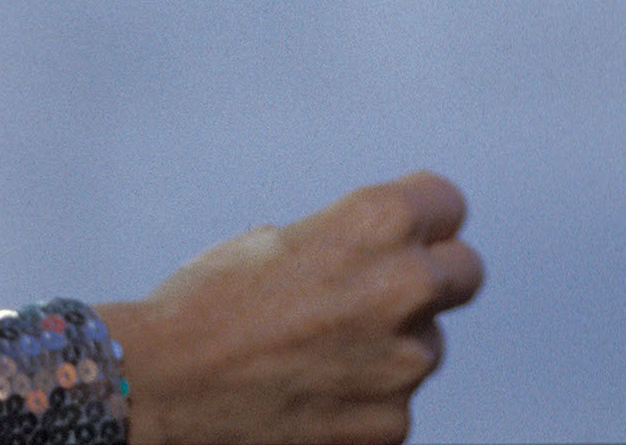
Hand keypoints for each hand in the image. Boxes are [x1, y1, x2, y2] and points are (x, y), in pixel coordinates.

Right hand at [98, 171, 483, 444]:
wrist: (161, 386)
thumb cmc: (207, 302)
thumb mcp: (281, 238)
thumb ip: (347, 241)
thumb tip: (381, 255)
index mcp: (376, 221)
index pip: (448, 204)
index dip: (423, 219)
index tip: (407, 232)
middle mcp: (403, 286)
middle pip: (464, 273)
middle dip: (433, 278)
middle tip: (385, 292)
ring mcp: (402, 364)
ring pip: (425, 346)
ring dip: (391, 348)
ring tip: (319, 353)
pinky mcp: (389, 427)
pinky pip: (395, 405)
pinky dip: (365, 404)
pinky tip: (312, 395)